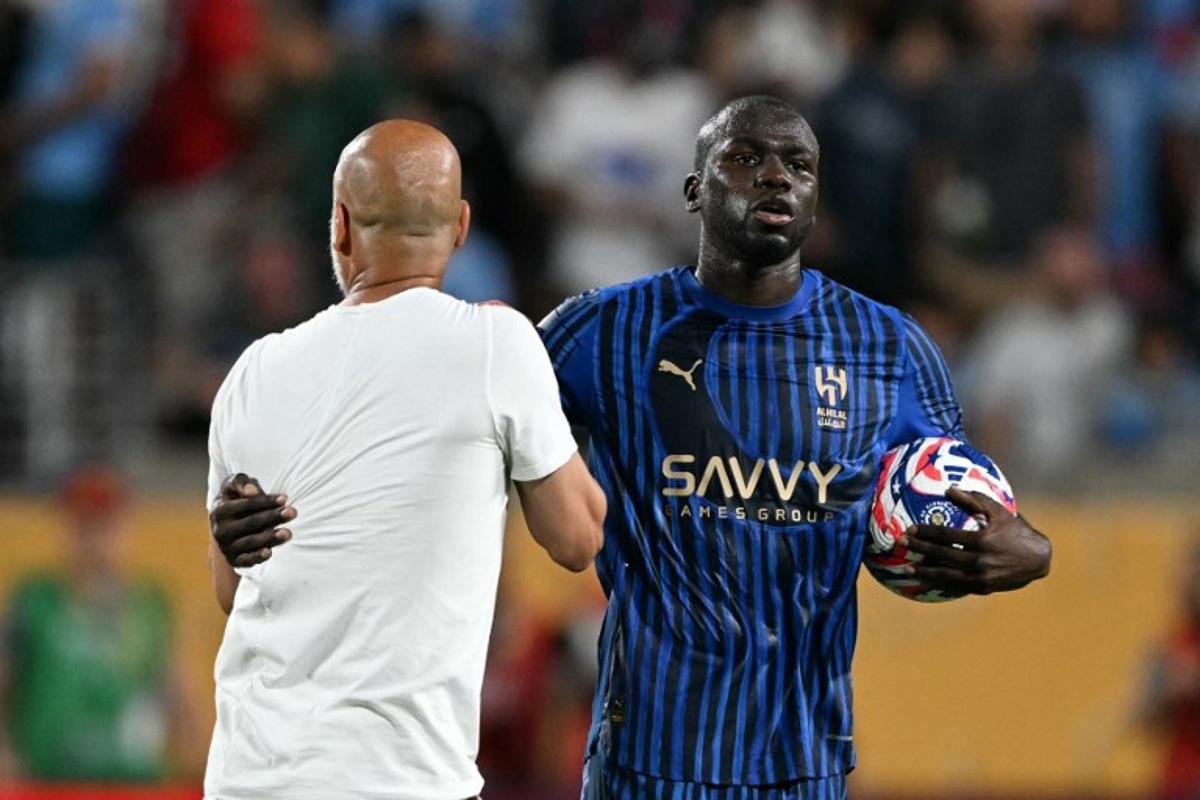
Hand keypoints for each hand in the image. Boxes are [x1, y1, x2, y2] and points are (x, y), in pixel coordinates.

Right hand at [209, 473, 294, 567]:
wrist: (227, 523)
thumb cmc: (236, 498)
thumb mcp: (233, 485)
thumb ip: (241, 482)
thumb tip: (252, 491)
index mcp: (219, 510)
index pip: (246, 505)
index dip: (266, 502)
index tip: (285, 498)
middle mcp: (220, 530)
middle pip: (251, 523)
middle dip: (273, 517)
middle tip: (292, 512)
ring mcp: (226, 547)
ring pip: (251, 542)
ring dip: (270, 538)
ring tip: (288, 533)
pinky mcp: (234, 560)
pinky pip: (245, 561)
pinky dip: (256, 557)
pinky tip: (269, 552)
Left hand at [898, 487, 1050, 594]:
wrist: (1038, 559)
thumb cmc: (1016, 530)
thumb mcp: (999, 512)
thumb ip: (974, 500)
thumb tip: (949, 489)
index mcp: (982, 540)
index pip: (946, 536)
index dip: (926, 532)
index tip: (910, 529)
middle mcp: (980, 560)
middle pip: (942, 554)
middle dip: (920, 548)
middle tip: (901, 544)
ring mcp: (981, 577)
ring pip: (946, 575)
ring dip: (925, 571)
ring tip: (907, 568)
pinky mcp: (983, 588)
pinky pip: (956, 587)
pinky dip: (940, 584)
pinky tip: (926, 582)